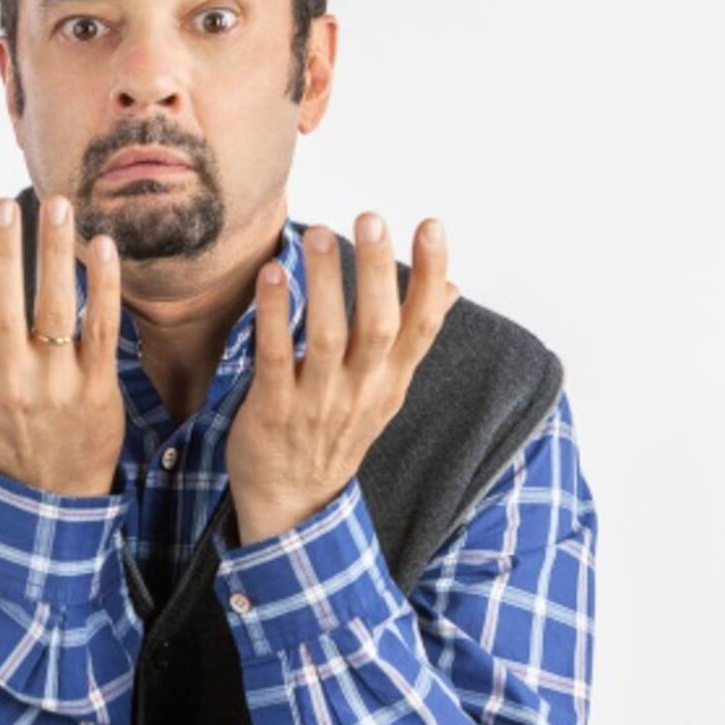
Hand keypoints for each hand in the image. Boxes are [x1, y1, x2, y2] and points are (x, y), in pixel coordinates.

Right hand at [0, 195, 125, 497]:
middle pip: (0, 311)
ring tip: (57, 206)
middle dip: (1, 258)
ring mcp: (54, 384)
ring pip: (54, 311)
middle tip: (1, 207)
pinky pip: (101, 330)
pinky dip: (103, 288)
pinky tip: (102, 246)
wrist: (55, 492)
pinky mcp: (97, 387)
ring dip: (55, 256)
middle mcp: (7, 382)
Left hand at [226, 212, 459, 544]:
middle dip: (377, 271)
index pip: (422, 324)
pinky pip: (276, 358)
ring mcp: (317, 402)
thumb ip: (410, 339)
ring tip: (317, 235)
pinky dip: (275, 316)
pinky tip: (271, 276)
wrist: (292, 504)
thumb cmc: (335, 433)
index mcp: (390, 382)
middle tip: (371, 220)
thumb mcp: (384, 391)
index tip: (431, 225)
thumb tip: (452, 288)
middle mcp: (361, 391)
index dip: (430, 275)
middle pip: (378, 326)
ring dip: (324, 284)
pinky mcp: (273, 410)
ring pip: (328, 338)